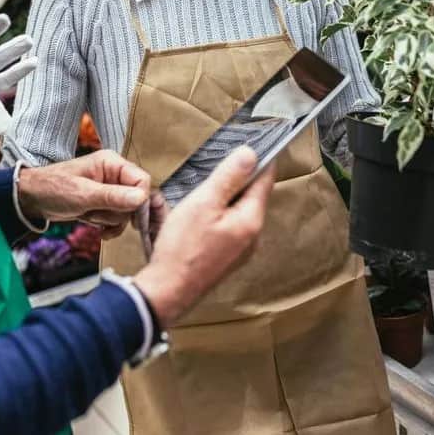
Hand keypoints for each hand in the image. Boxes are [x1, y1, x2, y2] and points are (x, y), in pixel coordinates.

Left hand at [17, 151, 150, 238]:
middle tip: (103, 216)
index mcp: (112, 163)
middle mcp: (114, 175)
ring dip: (110, 220)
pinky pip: (119, 219)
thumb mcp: (83, 194)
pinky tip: (99, 230)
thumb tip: (142, 198)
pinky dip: (110, 227)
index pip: (141, 180)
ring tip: (89, 215)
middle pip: (137, 198)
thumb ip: (113, 196)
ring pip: (127, 211)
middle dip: (121, 213)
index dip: (140, 201)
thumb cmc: (53, 188)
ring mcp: (110, 190)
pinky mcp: (105, 204)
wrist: (32, 199)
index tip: (132, 218)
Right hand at [133, 147, 273, 326]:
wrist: (167, 291)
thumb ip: (229, 177)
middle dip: (240, 177)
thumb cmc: (183, 248)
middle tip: (222, 161)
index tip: (253, 143)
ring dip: (227, 196)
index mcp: (251, 220)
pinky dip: (220, 213)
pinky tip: (201, 212)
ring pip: (239, 211)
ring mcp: (240, 250)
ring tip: (207, 186)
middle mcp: (252, 236)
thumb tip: (250, 154)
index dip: (260, 159)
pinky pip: (229, 226)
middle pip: (252, 196)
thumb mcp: (204, 203)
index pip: (265, 180)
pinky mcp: (226, 257)